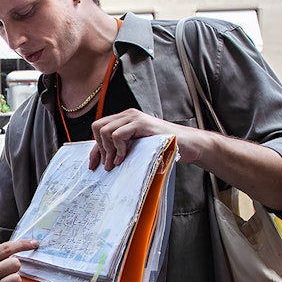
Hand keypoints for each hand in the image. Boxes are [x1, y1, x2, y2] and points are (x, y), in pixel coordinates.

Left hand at [89, 108, 207, 169]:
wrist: (188, 145)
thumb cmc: (165, 147)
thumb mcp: (137, 148)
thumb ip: (121, 149)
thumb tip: (102, 160)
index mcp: (125, 120)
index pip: (99, 129)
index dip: (94, 149)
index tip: (94, 165)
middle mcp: (128, 115)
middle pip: (97, 127)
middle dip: (100, 149)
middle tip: (109, 165)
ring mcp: (134, 117)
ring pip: (105, 130)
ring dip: (108, 150)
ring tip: (116, 163)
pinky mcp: (141, 123)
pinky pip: (118, 134)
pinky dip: (118, 149)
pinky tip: (124, 157)